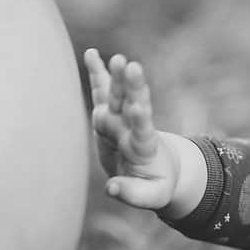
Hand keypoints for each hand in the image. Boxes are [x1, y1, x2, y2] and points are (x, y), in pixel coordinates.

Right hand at [84, 48, 178, 209]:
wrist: (157, 170)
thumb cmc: (154, 185)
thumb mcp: (152, 196)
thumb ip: (133, 194)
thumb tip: (111, 188)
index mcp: (144, 148)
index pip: (143, 131)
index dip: (140, 120)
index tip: (137, 108)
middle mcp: (132, 128)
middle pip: (133, 104)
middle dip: (132, 87)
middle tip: (132, 67)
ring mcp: (120, 120)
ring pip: (118, 95)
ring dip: (117, 77)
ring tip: (118, 59)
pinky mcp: (107, 116)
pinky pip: (102, 91)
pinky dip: (98, 73)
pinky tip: (91, 53)